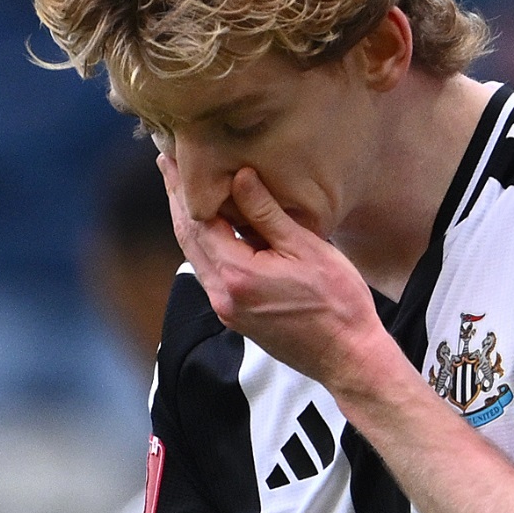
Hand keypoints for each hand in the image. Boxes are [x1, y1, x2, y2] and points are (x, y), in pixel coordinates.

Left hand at [159, 160, 390, 387]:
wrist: (348, 356)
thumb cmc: (337, 302)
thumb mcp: (305, 248)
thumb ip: (267, 214)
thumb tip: (240, 177)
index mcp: (236, 274)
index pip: (196, 221)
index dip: (181, 187)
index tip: (169, 156)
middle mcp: (222, 294)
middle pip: (188, 238)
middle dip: (176, 199)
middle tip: (165, 163)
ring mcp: (228, 309)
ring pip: (197, 256)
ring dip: (188, 221)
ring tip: (181, 189)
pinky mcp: (237, 316)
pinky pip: (211, 272)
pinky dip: (205, 243)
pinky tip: (211, 226)